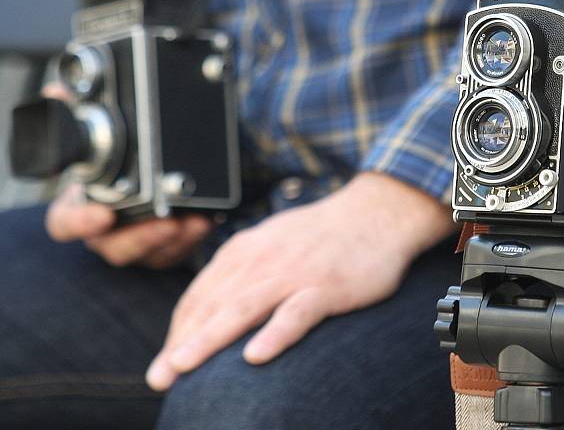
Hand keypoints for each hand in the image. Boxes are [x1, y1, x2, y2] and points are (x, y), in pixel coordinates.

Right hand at [40, 83, 212, 267]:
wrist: (135, 188)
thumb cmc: (109, 169)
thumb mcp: (92, 140)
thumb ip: (75, 114)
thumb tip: (57, 89)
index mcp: (79, 210)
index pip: (67, 224)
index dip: (82, 222)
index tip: (104, 215)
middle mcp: (106, 233)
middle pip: (116, 246)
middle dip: (142, 237)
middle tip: (166, 223)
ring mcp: (136, 244)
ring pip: (151, 252)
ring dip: (174, 240)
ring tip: (192, 222)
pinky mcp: (164, 248)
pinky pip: (177, 251)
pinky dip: (193, 238)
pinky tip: (205, 221)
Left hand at [146, 172, 455, 390]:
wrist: (376, 212)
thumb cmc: (324, 235)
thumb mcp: (273, 243)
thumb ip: (244, 271)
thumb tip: (214, 308)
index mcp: (245, 250)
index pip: (201, 296)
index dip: (179, 331)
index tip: (165, 362)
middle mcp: (262, 260)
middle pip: (214, 305)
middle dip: (181, 342)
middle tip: (159, 377)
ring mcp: (295, 272)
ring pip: (244, 308)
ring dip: (210, 338)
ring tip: (183, 367)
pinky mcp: (328, 286)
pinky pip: (298, 312)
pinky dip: (275, 333)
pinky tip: (256, 356)